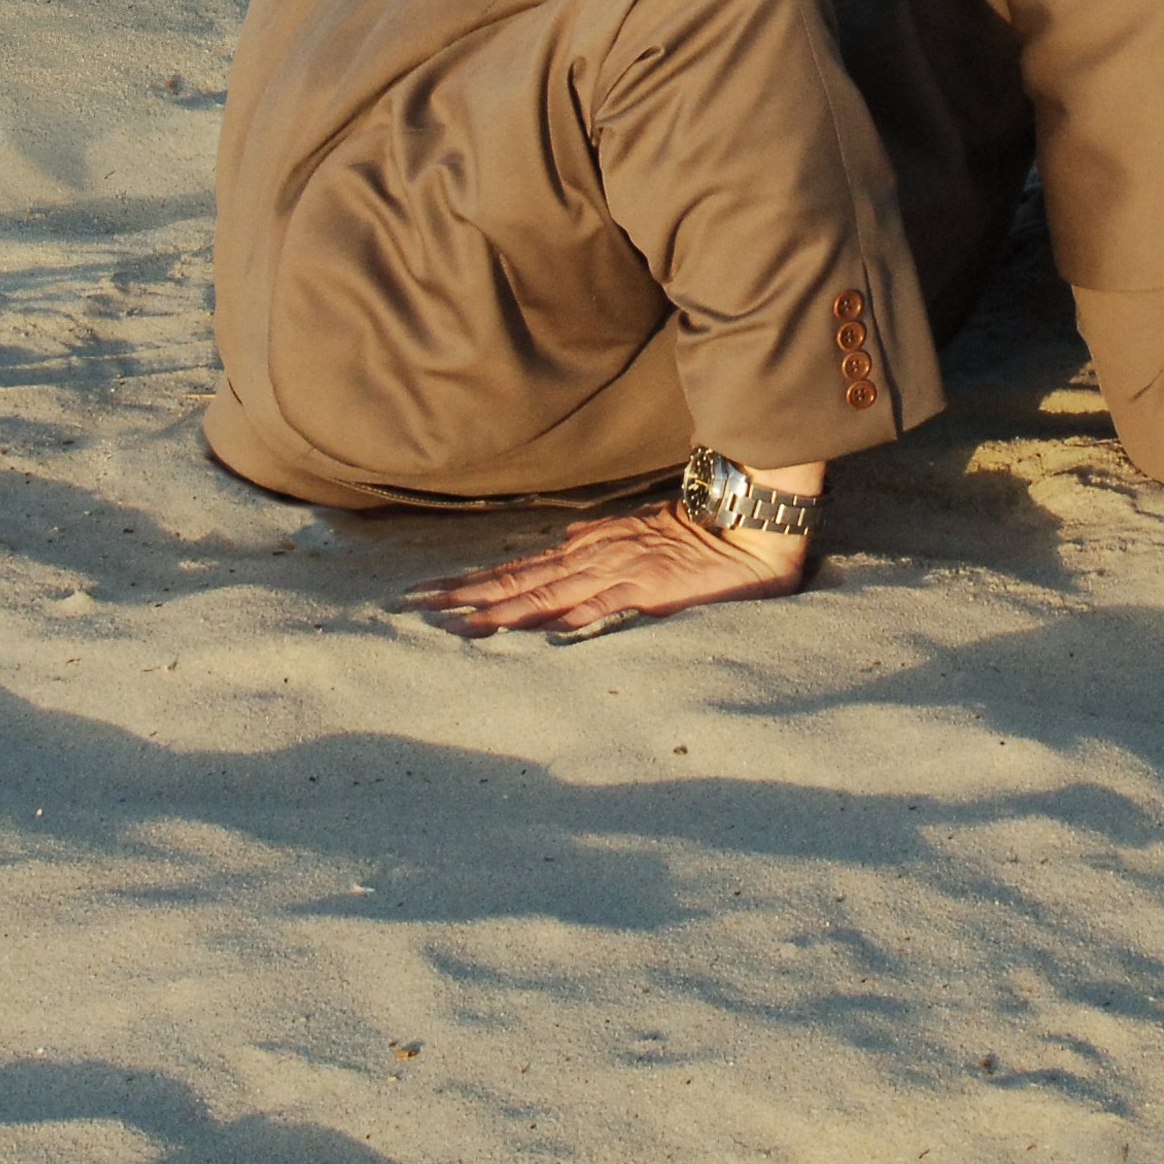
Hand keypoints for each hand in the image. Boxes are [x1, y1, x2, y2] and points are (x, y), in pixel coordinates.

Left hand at [402, 500, 807, 640]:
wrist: (748, 528)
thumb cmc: (695, 533)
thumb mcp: (636, 531)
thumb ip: (598, 540)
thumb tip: (562, 544)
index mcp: (587, 551)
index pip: (518, 569)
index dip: (472, 583)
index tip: (426, 596)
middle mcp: (594, 561)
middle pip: (518, 581)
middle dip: (466, 598)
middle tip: (415, 611)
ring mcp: (620, 575)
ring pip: (550, 595)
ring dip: (502, 613)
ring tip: (457, 627)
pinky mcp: (651, 592)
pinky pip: (606, 609)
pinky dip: (572, 621)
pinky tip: (541, 635)